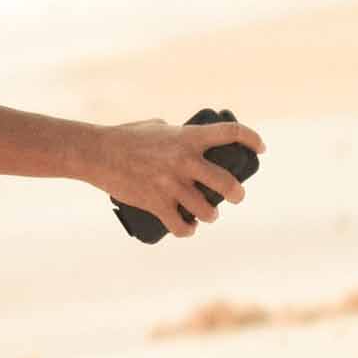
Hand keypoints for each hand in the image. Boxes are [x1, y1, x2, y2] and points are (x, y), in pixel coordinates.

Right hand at [81, 115, 263, 235]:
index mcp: (188, 137)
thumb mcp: (157, 127)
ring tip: (207, 214)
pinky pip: (181, 226)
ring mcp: (171, 185)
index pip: (231, 134)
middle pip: (227, 183)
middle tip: (235, 196)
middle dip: (236, 194)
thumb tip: (190, 144)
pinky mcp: (157, 203)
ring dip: (210, 215)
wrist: (97, 153)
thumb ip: (178, 135)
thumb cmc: (125, 137)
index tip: (260, 148)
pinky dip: (187, 230)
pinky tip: (187, 228)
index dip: (251, 139)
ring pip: (207, 211)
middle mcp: (185, 161)